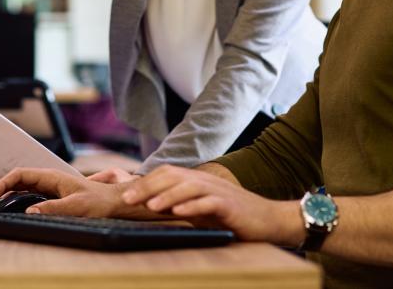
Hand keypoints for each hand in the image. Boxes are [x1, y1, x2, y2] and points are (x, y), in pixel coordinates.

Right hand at [0, 167, 152, 218]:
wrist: (115, 202)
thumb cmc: (99, 203)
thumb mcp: (77, 207)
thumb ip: (54, 209)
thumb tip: (29, 211)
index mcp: (52, 176)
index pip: (18, 175)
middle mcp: (49, 179)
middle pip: (16, 179)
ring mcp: (50, 186)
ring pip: (20, 186)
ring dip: (3, 194)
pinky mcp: (53, 195)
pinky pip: (27, 194)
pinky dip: (13, 199)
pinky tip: (7, 209)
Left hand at [121, 165, 295, 242]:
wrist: (267, 219)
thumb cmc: (230, 216)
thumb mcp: (201, 209)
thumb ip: (180, 204)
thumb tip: (151, 207)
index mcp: (196, 180)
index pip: (166, 174)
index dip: (144, 182)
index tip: (125, 196)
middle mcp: (204, 181)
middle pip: (172, 175)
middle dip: (148, 187)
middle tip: (128, 200)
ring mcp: (218, 191)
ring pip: (188, 186)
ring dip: (167, 195)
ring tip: (150, 206)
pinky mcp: (230, 205)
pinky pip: (209, 202)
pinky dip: (193, 206)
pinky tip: (180, 212)